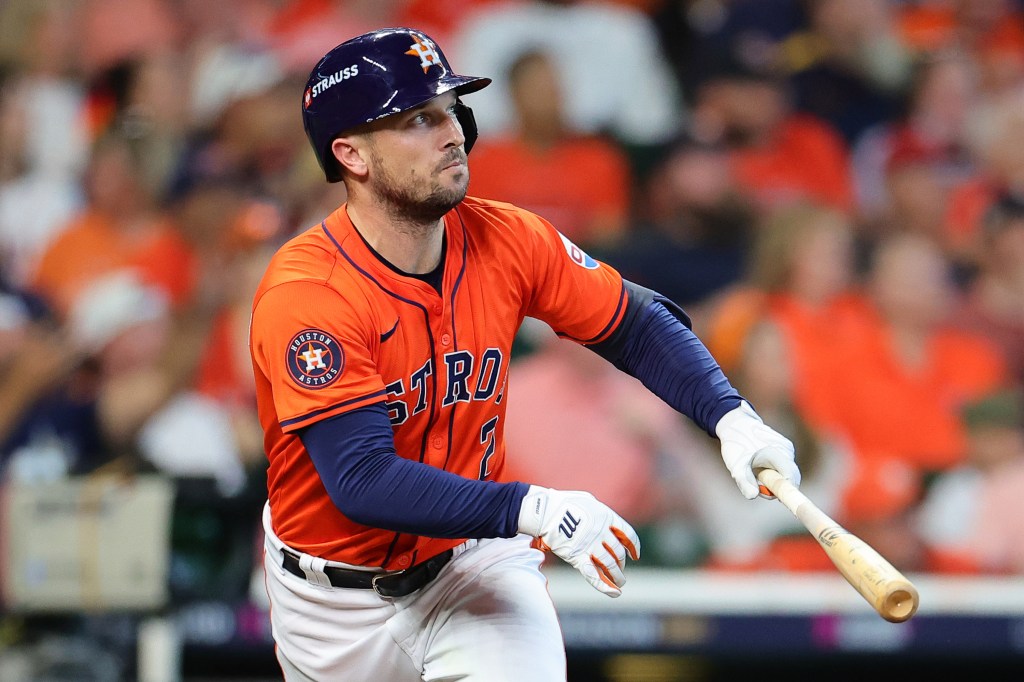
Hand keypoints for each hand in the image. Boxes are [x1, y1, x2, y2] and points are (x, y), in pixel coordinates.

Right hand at [517, 486, 639, 596]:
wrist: (544, 510)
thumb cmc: (564, 503)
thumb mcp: (588, 501)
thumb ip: (600, 512)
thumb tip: (606, 522)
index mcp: (607, 517)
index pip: (628, 535)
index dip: (634, 547)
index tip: (635, 555)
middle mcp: (601, 532)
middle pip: (618, 552)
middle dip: (621, 564)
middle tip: (620, 572)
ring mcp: (590, 545)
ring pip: (609, 565)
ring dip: (617, 576)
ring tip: (620, 583)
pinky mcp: (577, 556)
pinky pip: (593, 575)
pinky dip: (604, 586)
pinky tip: (614, 593)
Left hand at [715, 400, 800, 499]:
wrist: (735, 423)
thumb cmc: (735, 444)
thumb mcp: (736, 466)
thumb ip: (744, 482)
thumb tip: (753, 496)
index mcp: (778, 453)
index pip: (791, 478)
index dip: (788, 491)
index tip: (778, 498)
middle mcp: (787, 450)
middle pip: (791, 477)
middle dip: (779, 487)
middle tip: (760, 488)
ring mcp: (787, 448)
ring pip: (787, 472)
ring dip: (775, 478)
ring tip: (756, 474)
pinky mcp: (784, 447)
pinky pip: (783, 465)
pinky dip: (774, 471)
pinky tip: (760, 467)